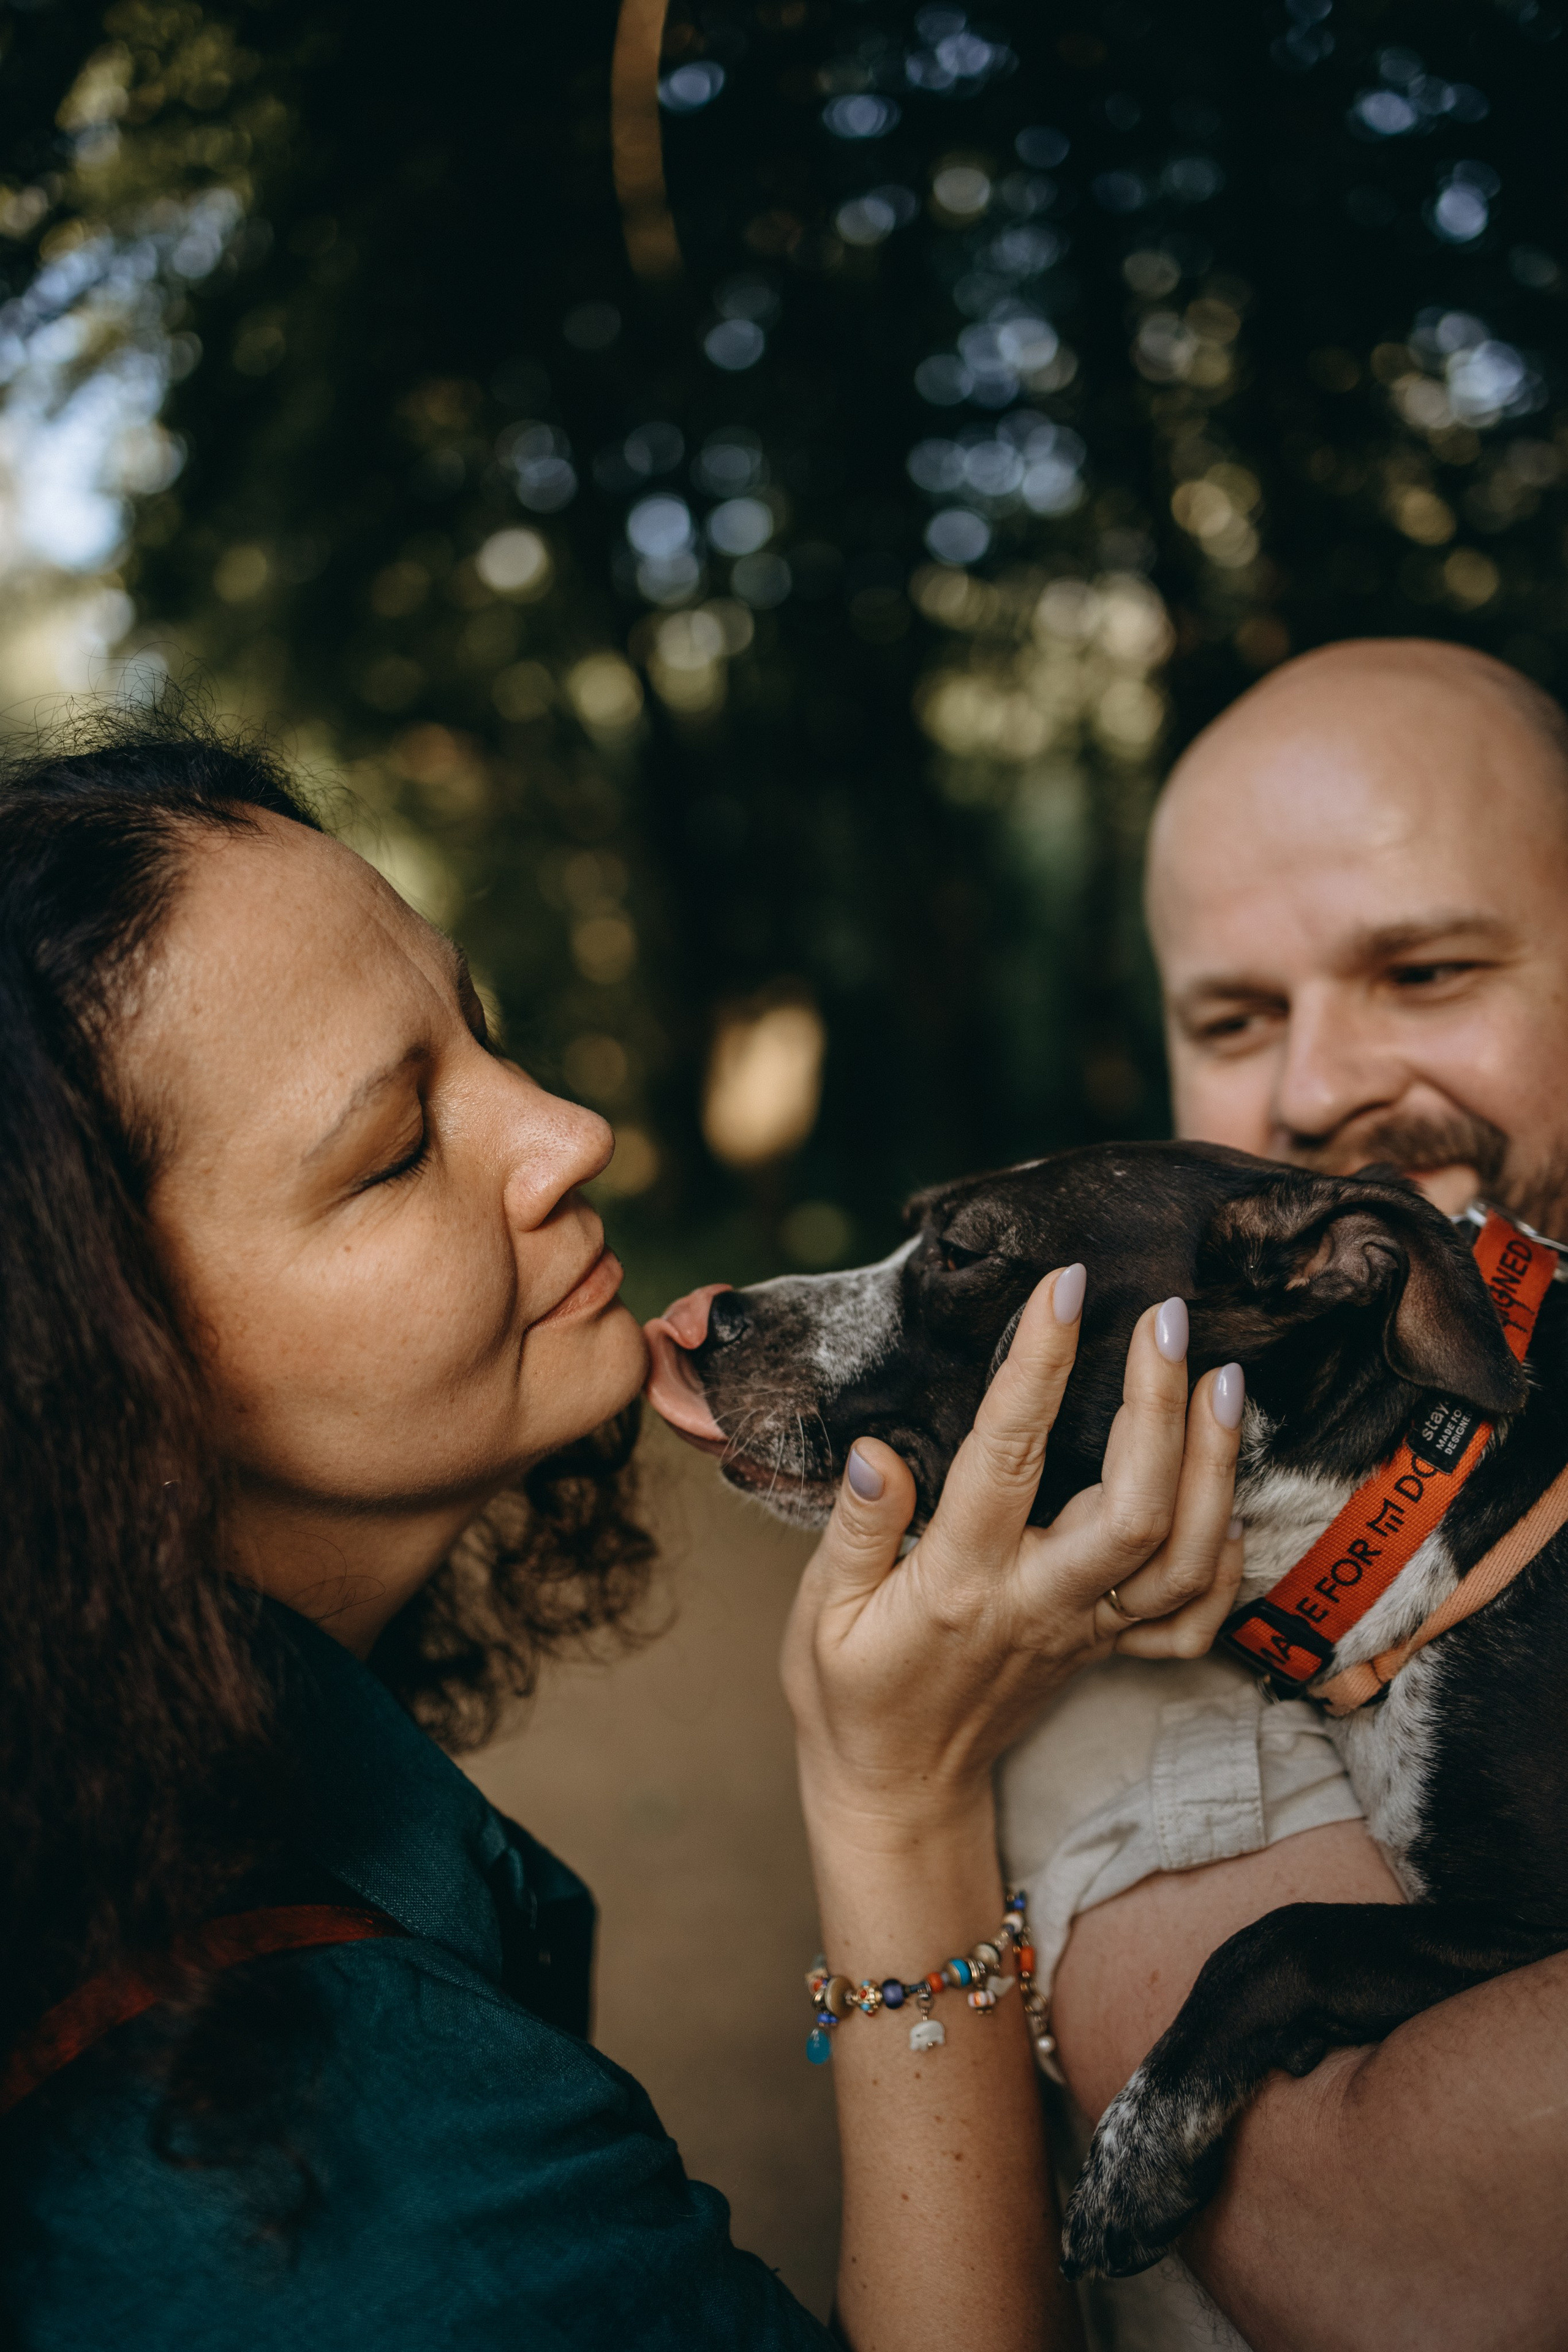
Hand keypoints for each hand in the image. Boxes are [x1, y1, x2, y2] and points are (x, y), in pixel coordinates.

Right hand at [782, 1265, 1244, 1838]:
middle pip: (1135, 1508)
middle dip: (1162, 1407)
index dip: (1040, 1366)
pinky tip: (1230, 1496)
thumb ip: (856, 1529)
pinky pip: (1194, 1619)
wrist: (897, 1791)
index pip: (1006, 1457)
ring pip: (1186, 1560)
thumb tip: (876, 1449)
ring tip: (1226, 1382)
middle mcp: (1040, 1606)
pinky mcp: (1108, 1655)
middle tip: (1169, 1319)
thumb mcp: (821, 1612)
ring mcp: (1085, 1633)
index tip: (1063, 1289)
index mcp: (961, 1583)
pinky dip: (1228, 1560)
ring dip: (1217, 1469)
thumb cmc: (849, 1693)